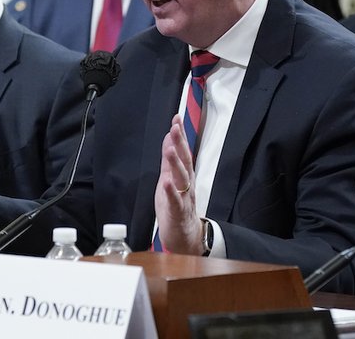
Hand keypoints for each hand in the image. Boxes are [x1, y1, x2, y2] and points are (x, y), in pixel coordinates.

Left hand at [154, 114, 201, 253]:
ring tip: (171, 149)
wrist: (185, 236)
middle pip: (185, 161)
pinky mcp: (177, 212)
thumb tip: (168, 138)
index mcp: (184, 175)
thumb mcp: (170, 178)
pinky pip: (175, 201)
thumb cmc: (177, 206)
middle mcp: (187, 184)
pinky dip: (171, 192)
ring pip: (182, 179)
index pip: (183, 151)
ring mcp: (184, 198)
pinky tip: (167, 183)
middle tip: (175, 127)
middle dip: (180, 144)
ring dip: (176, 163)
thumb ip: (169, 160)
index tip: (176, 118)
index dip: (180, 135)